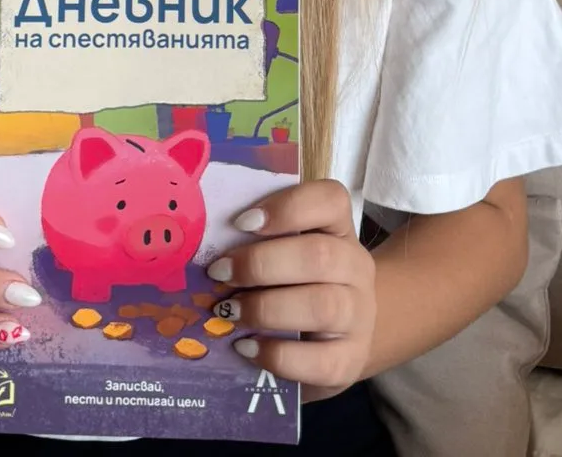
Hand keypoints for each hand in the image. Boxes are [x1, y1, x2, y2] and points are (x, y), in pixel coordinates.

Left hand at [206, 178, 375, 402]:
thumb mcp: (291, 252)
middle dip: (260, 264)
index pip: (331, 200)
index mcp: (339, 229)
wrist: (346, 336)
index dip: (287, 208)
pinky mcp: (350, 361)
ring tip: (228, 311)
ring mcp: (358, 317)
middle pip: (319, 255)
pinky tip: (245, 346)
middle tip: (219, 273)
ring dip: (265, 308)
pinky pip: (319, 361)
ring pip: (321, 306)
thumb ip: (260, 240)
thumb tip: (203, 244)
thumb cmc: (303, 284)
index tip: (241, 222)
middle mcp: (356, 268)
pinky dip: (276, 355)